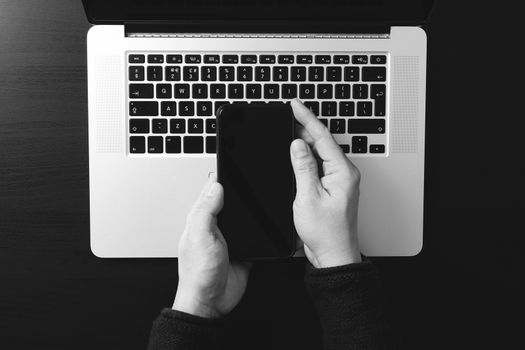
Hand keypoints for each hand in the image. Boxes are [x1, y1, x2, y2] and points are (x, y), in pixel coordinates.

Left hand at [173, 174, 249, 318]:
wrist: (211, 302)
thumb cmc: (198, 273)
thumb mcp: (199, 236)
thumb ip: (206, 210)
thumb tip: (215, 186)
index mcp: (201, 218)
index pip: (211, 190)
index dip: (222, 178)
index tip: (235, 165)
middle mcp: (216, 225)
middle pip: (231, 201)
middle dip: (241, 191)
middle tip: (255, 177)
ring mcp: (232, 237)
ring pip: (245, 216)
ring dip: (253, 210)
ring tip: (263, 195)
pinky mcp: (246, 249)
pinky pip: (256, 235)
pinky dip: (262, 229)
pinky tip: (269, 222)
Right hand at [290, 99, 361, 267]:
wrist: (333, 255)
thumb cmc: (326, 233)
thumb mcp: (309, 197)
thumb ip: (303, 167)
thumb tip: (298, 144)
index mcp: (342, 172)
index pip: (323, 137)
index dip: (307, 119)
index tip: (295, 105)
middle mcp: (344, 174)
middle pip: (322, 142)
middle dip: (305, 127)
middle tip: (287, 114)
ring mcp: (338, 181)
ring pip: (320, 154)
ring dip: (305, 142)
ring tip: (289, 129)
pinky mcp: (331, 188)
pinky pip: (319, 166)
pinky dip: (306, 158)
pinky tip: (296, 155)